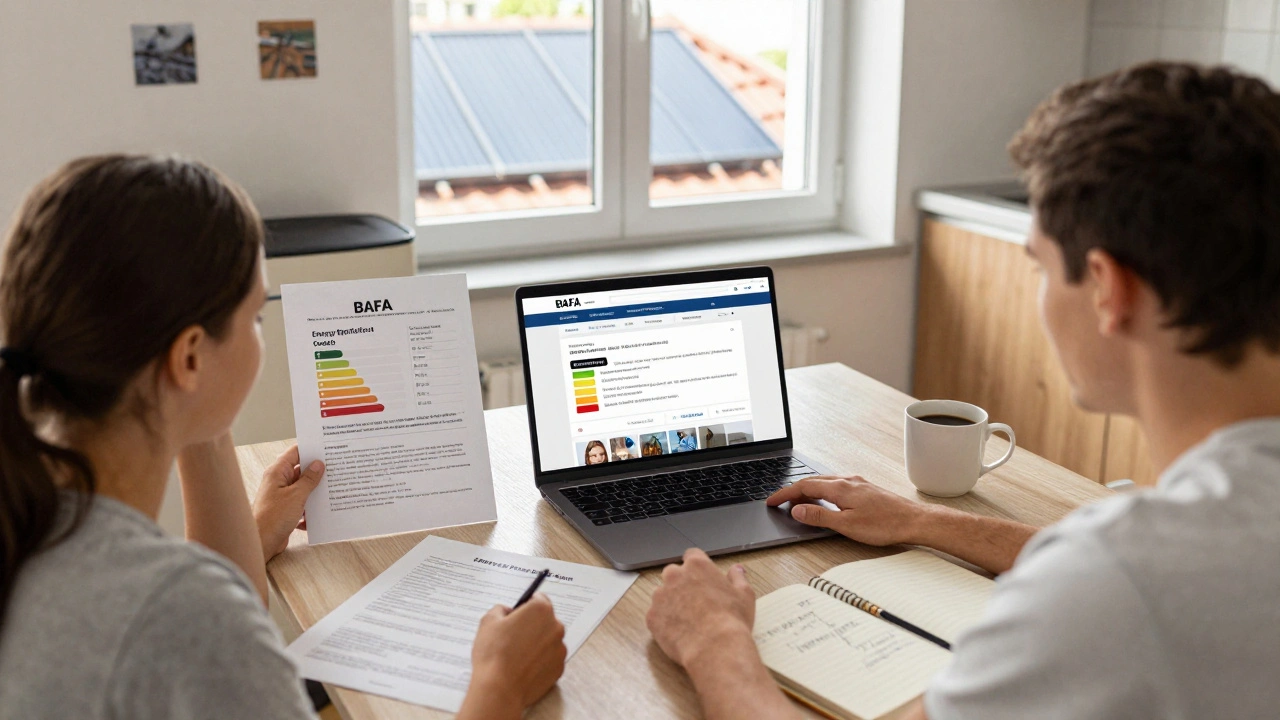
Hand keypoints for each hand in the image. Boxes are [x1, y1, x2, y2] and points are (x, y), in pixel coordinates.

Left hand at [252, 445, 322, 560]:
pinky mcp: (285, 510)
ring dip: (315, 491)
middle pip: (301, 470)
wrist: (261, 543)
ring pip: (303, 488)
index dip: (310, 449)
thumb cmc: (273, 518)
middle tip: (335, 469)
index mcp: (277, 472)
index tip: (326, 448)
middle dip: (317, 471)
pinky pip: (302, 503)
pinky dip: (310, 507)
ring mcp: (282, 496)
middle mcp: (278, 481)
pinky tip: (321, 512)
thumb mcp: (296, 495)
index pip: (295, 452)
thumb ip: (309, 479)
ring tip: (332, 490)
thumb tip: (318, 464)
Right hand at [461, 594, 565, 719]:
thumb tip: (508, 612)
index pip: (539, 598)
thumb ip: (500, 609)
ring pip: (548, 640)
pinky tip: (523, 667)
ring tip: (516, 655)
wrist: (500, 689)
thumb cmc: (494, 653)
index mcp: (541, 610)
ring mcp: (560, 649)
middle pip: (545, 620)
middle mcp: (556, 627)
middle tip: (512, 637)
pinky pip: (550, 659)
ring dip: (536, 643)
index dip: (525, 605)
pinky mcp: (559, 668)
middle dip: (531, 625)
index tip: (517, 614)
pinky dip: (540, 661)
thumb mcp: (488, 621)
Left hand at [646, 549, 755, 668]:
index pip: (692, 556)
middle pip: (674, 574)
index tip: (701, 578)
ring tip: (688, 620)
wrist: (715, 648)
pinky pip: (656, 615)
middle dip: (682, 584)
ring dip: (671, 603)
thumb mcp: (744, 595)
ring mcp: (660, 596)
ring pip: (662, 595)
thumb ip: (737, 578)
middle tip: (696, 602)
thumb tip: (737, 570)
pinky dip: (665, 621)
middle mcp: (674, 576)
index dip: (697, 567)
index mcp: (697, 566)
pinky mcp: (651, 616)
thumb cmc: (732, 620)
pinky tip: (679, 632)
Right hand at [767, 476, 928, 546]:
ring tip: (798, 501)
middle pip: (812, 481)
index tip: (772, 501)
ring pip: (825, 482)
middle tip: (780, 502)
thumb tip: (797, 509)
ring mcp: (857, 483)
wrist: (914, 521)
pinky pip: (836, 485)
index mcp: (840, 487)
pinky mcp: (865, 489)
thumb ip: (819, 516)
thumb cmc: (885, 524)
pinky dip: (822, 491)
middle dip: (793, 491)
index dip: (785, 494)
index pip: (804, 486)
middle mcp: (847, 481)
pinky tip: (825, 499)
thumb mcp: (846, 524)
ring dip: (808, 490)